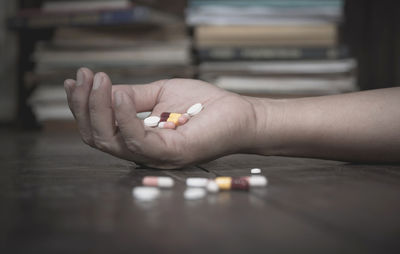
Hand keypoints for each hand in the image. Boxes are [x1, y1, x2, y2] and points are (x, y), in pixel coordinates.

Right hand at [64, 68, 258, 168]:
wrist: (239, 114)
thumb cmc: (203, 105)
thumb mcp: (161, 94)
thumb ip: (133, 96)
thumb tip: (104, 90)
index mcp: (138, 139)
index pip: (100, 128)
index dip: (83, 105)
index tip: (77, 78)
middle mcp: (142, 152)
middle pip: (98, 137)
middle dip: (83, 106)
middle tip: (82, 77)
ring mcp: (156, 155)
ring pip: (110, 140)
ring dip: (98, 108)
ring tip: (98, 80)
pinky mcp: (171, 152)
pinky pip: (138, 139)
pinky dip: (124, 115)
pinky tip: (118, 93)